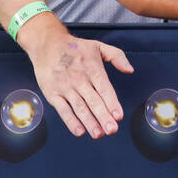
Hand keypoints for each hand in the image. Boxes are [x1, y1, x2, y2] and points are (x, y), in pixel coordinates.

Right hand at [21, 14, 133, 137]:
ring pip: (80, 108)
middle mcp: (80, 79)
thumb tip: (130, 70)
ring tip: (98, 134)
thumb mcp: (98, 46)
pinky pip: (63, 110)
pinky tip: (79, 131)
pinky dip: (70, 121)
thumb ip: (117, 56)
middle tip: (112, 130)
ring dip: (89, 122)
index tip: (119, 116)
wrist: (47, 44)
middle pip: (94, 101)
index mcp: (93, 68)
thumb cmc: (75, 47)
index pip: (104, 89)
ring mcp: (66, 88)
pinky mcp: (53, 94)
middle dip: (103, 117)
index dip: (112, 103)